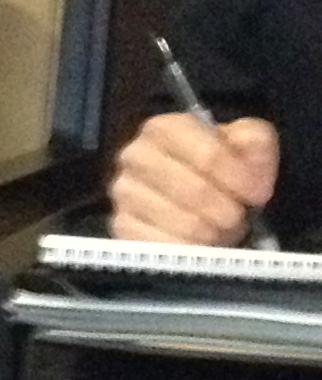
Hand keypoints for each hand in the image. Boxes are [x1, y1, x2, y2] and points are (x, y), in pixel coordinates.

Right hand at [109, 109, 280, 246]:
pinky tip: (199, 244)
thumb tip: (253, 167)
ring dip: (213, 232)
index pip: (210, 156)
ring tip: (218, 228)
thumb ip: (255, 142)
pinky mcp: (122, 226)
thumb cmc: (219, 170)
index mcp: (164, 129)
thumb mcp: (245, 145)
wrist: (195, 198)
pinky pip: (165, 247)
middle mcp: (136, 155)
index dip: (241, 179)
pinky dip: (192, 250)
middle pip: (196, 191)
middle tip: (238, 216)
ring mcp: (125, 192)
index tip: (258, 194)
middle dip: (228, 210)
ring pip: (185, 223)